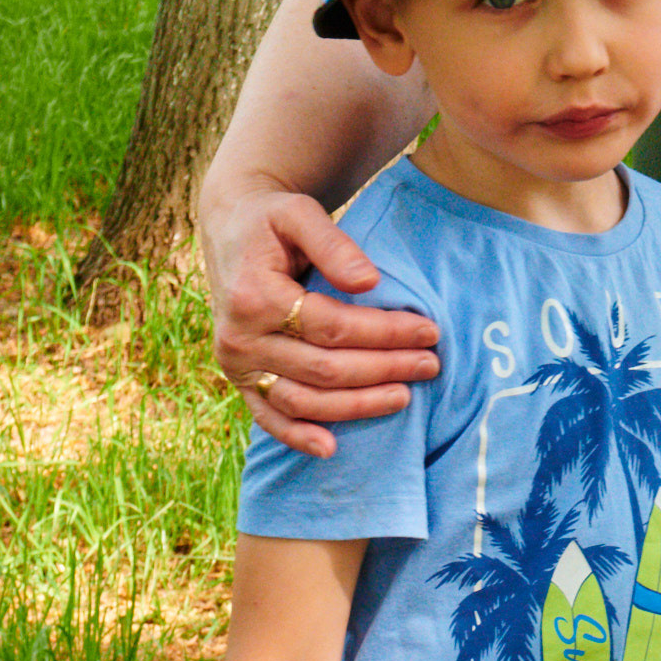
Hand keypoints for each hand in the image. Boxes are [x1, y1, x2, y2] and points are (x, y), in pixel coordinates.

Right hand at [203, 184, 439, 458]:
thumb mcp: (299, 212)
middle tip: (431, 364)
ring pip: (302, 401)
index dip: (384, 333)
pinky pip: (268, 416)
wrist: (229, 229)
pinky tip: (332, 448)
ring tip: (404, 397)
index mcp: (255, 296)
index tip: (429, 329)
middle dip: (383, 370)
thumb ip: (334, 244)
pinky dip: (297, 437)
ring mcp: (236, 365)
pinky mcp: (237, 379)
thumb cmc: (271, 219)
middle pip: (323, 368)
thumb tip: (370, 283)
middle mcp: (240, 339)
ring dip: (355, 406)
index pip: (333, 326)